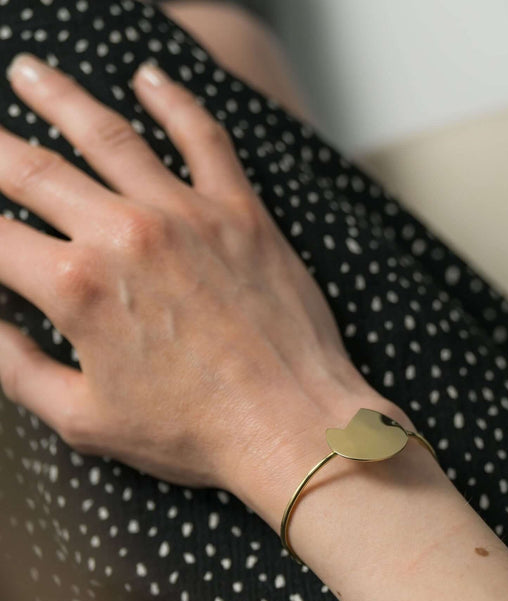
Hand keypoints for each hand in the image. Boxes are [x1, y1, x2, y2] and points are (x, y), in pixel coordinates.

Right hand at [0, 53, 402, 525]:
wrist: (293, 425)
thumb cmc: (195, 433)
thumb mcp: (85, 420)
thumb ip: (17, 368)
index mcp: (76, 289)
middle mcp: (124, 236)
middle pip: (34, 170)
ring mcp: (187, 216)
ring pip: (108, 135)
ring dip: (59, 97)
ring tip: (31, 72)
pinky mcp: (241, 213)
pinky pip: (204, 138)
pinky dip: (175, 100)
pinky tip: (149, 78)